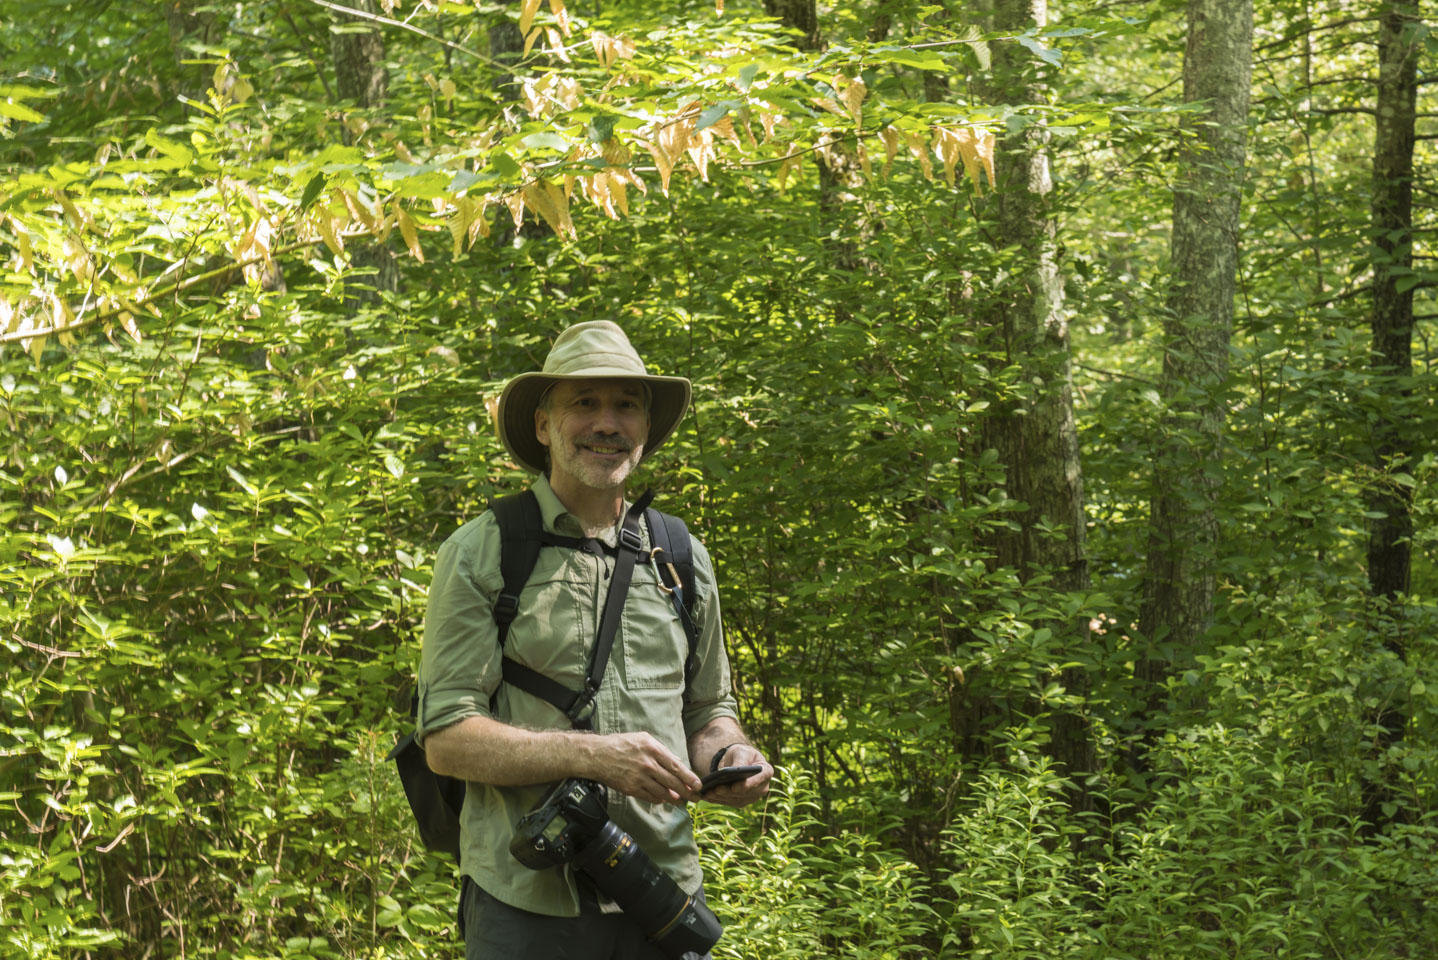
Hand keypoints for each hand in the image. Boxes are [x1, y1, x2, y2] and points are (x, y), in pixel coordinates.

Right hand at [588, 731, 702, 804]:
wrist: (597, 755)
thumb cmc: (621, 744)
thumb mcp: (643, 739)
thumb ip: (661, 751)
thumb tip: (677, 762)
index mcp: (653, 749)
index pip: (676, 766)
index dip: (689, 778)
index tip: (699, 785)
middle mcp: (647, 764)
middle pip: (672, 781)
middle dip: (687, 791)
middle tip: (696, 798)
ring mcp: (639, 778)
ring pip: (663, 791)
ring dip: (674, 798)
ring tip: (681, 801)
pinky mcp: (631, 788)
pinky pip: (650, 797)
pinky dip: (659, 799)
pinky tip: (664, 799)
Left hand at [701, 744, 772, 807]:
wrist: (739, 761)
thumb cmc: (742, 754)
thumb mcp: (741, 752)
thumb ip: (740, 760)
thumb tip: (735, 770)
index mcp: (766, 771)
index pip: (760, 779)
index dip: (748, 784)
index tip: (735, 787)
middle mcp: (763, 787)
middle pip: (746, 792)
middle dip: (729, 792)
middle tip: (715, 789)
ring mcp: (753, 796)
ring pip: (737, 799)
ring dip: (721, 797)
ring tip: (708, 793)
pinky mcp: (743, 801)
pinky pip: (730, 802)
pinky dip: (718, 800)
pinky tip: (707, 796)